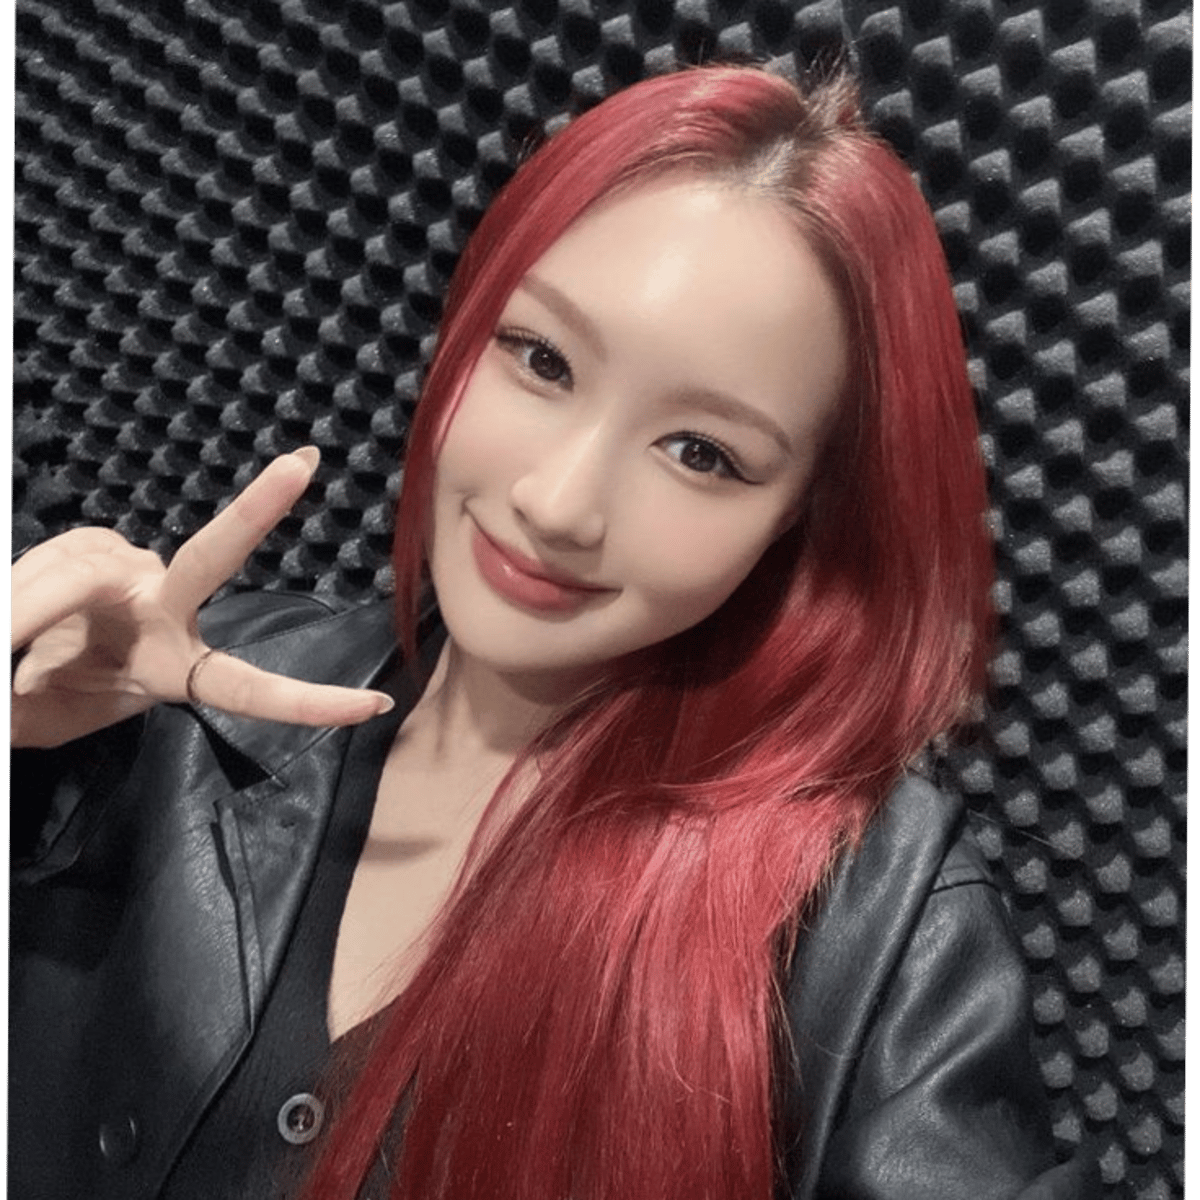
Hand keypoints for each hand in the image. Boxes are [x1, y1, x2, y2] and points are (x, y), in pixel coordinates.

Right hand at [10, 447, 394, 747]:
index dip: (307, 704)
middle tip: (301, 465)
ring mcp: (133, 574)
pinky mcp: (96, 547)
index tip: (374, 705)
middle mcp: (167, 611)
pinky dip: (24, 586)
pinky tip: (19, 612)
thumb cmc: (46, 696)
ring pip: (84, 568)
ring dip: (32, 599)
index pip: (249, 688)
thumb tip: (29, 653)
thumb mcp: (40, 716)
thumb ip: (37, 698)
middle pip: (210, 560)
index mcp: (176, 667)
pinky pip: (58, 558)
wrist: (11, 664)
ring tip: (10, 640)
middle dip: (257, 511)